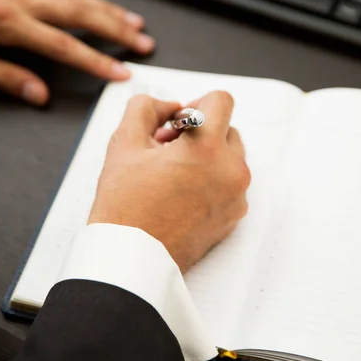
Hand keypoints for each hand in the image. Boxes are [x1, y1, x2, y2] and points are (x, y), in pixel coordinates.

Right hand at [88, 91, 250, 272]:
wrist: (131, 260)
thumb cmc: (125, 206)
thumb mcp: (124, 143)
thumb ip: (145, 108)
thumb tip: (168, 105)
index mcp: (208, 148)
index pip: (221, 101)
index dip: (196, 104)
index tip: (179, 121)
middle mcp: (232, 171)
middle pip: (227, 130)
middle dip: (199, 133)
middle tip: (166, 148)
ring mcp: (236, 197)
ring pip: (229, 159)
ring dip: (206, 157)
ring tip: (172, 173)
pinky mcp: (233, 218)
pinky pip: (229, 186)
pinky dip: (211, 182)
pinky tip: (180, 195)